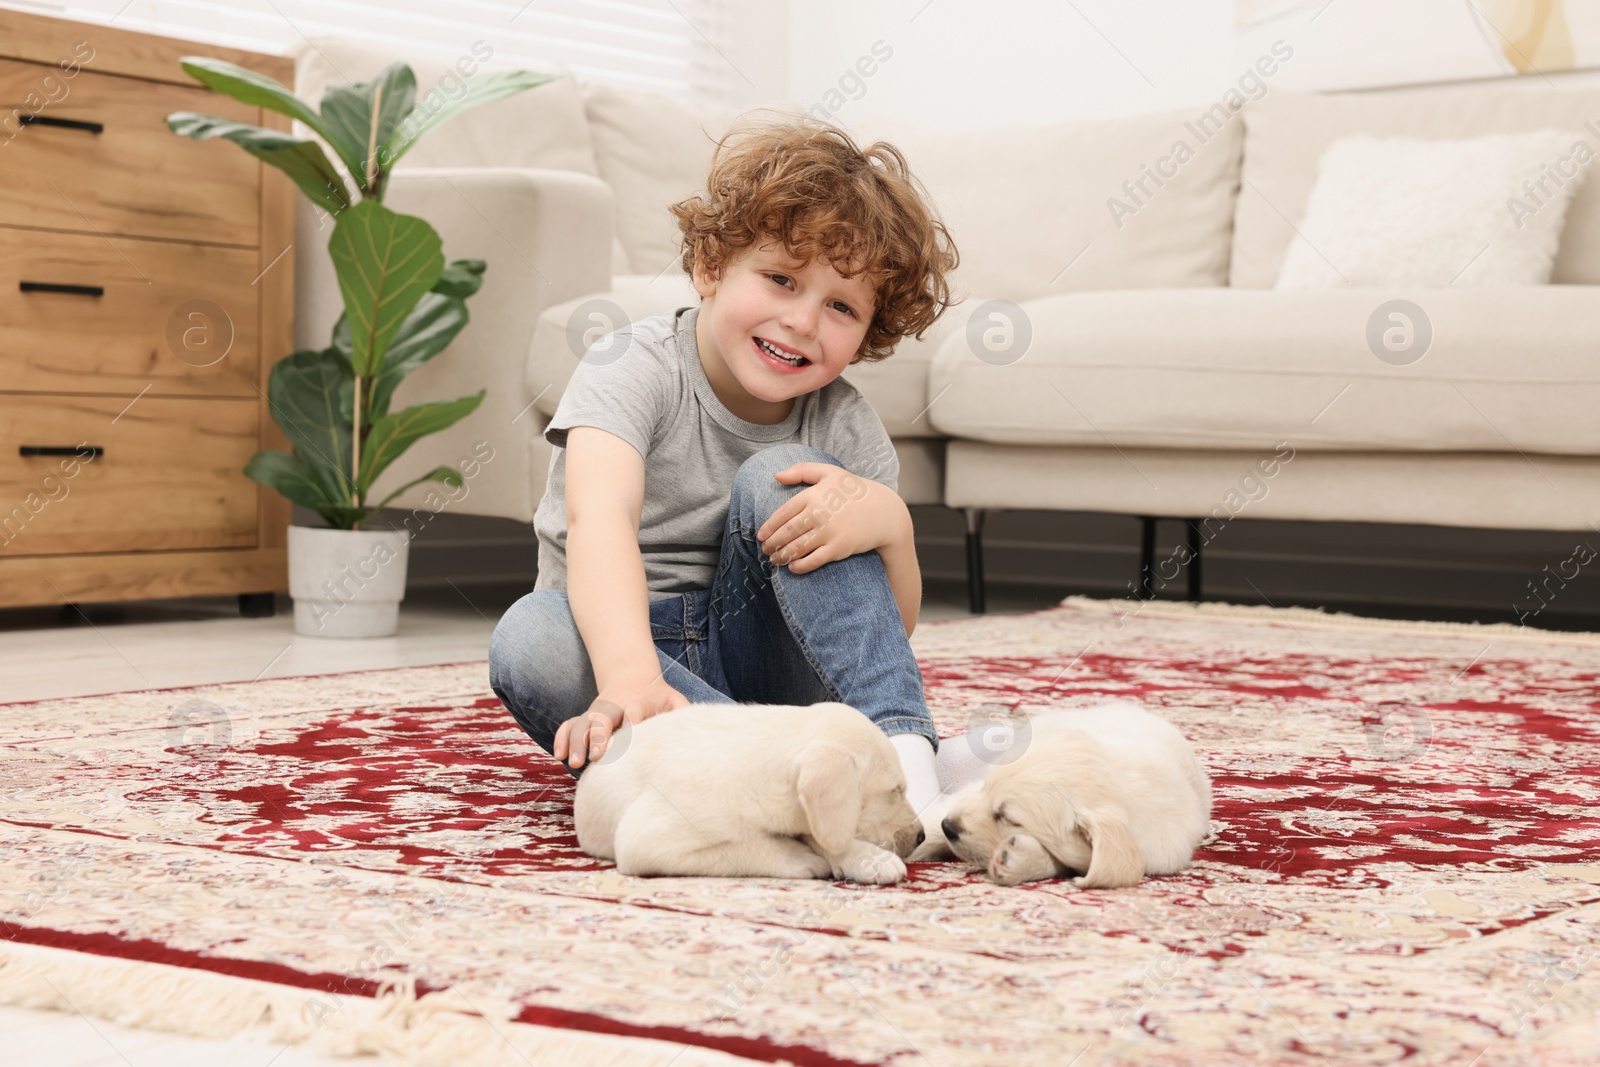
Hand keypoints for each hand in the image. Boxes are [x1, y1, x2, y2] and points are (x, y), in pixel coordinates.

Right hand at [552, 676, 689, 769]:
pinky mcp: (586, 717)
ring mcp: (598, 711)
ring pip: (582, 723)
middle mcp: (614, 705)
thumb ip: (681, 714)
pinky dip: (562, 737)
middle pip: (602, 718)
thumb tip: (690, 735)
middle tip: (595, 757)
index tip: (630, 730)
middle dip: (597, 736)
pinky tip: (559, 754)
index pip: (634, 709)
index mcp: (638, 701)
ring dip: (576, 741)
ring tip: (574, 762)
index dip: (632, 719)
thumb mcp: (674, 701)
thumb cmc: (658, 697)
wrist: (632, 676)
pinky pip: (569, 725)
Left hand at [757, 463, 906, 573]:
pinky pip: (813, 560)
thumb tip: (777, 476)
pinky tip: (792, 567)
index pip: (783, 513)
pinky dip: (800, 566)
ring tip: (774, 559)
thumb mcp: (830, 473)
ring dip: (782, 556)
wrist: (883, 512)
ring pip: (797, 548)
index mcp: (813, 494)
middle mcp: (819, 513)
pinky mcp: (838, 548)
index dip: (769, 526)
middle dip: (772, 544)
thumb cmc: (853, 490)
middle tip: (765, 550)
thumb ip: (802, 470)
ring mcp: (828, 532)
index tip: (761, 535)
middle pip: (787, 532)